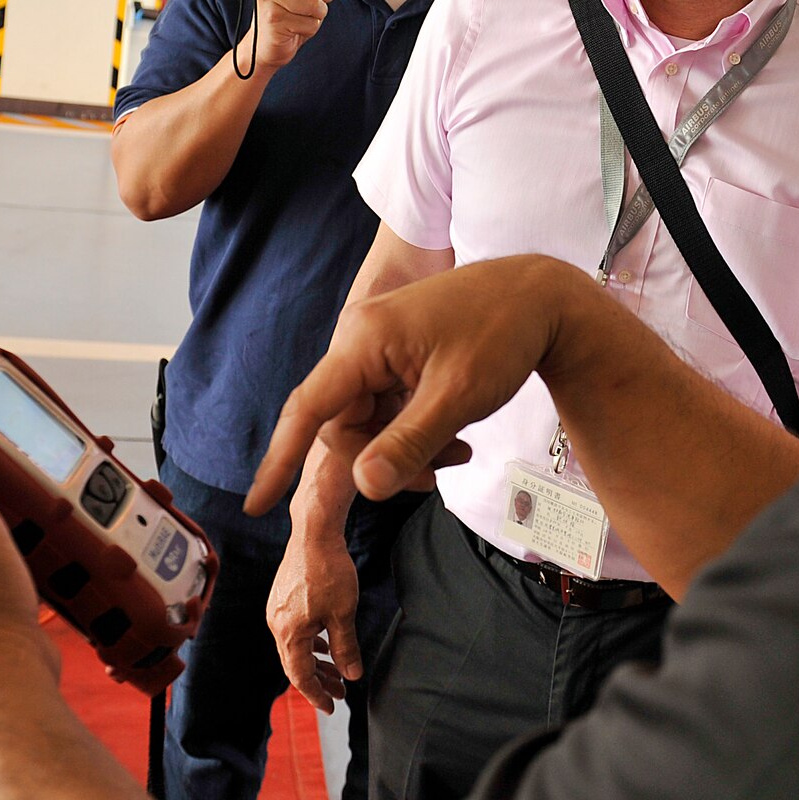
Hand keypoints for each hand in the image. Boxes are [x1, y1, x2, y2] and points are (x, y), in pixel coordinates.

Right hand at [246, 255, 592, 516]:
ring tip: (458, 452)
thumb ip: (409, 444)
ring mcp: (381, 346)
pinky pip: (391, 407)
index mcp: (365, 341)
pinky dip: (416, 430)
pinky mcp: (400, 354)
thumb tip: (363, 487)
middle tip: (438, 472)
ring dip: (406, 447)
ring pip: (371, 420)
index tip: (257, 503)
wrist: (542, 296)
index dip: (280, 458)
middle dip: (381, 457)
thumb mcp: (458, 396)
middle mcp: (362, 340)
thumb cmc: (503, 332)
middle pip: (344, 422)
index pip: (308, 408)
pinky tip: (455, 438)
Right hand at [251, 0, 334, 70]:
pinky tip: (297, 27)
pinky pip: (311, 22)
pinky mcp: (274, 20)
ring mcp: (268, 0)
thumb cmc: (285, 12)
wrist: (264, 45)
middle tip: (318, 0)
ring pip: (316, 3)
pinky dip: (311, 28)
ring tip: (305, 15)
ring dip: (318, 13)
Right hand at [267, 529, 362, 712]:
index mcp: (289, 633)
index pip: (300, 676)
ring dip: (316, 662)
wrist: (314, 533)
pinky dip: (310, 643)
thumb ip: (346, 647)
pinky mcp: (281, 600)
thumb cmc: (330, 571)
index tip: (332, 706)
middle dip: (318, 681)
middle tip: (340, 693)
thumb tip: (352, 675)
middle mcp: (277, 625)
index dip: (316, 694)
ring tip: (337, 672)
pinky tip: (325, 643)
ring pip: (295, 647)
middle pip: (295, 664)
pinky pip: (294, 631)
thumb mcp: (344, 613)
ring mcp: (277, 612)